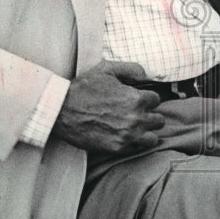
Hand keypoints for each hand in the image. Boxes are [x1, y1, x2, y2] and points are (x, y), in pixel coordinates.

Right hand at [51, 61, 165, 154]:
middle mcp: (135, 118)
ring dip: (147, 132)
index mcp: (136, 98)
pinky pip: (138, 149)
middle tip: (138, 114)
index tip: (139, 100)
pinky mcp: (117, 148)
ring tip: (137, 128)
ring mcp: (127, 135)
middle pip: (158, 120)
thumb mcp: (107, 70)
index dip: (147, 99)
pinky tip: (127, 137)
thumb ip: (131, 69)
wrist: (60, 111)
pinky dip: (135, 143)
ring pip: (153, 138)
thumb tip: (146, 75)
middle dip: (150, 115)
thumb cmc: (83, 88)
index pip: (156, 100)